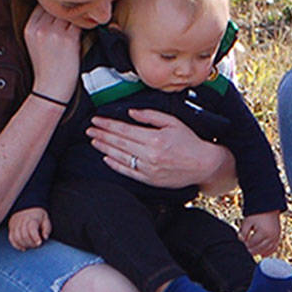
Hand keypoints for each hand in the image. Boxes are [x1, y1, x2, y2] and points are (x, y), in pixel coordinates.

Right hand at [8, 207, 49, 250]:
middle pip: (24, 235)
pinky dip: (17, 245)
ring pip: (16, 237)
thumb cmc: (39, 218)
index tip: (39, 243)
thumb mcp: (46, 220)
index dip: (35, 237)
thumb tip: (45, 237)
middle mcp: (21, 220)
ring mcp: (15, 224)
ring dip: (24, 245)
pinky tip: (23, 248)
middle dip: (30, 243)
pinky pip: (11, 238)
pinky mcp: (11, 228)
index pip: (31, 228)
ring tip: (30, 246)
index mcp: (32, 218)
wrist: (28, 209)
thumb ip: (47, 229)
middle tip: (36, 246)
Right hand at [22, 6, 80, 100]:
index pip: (44, 4)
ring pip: (70, 13)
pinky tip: (91, 27)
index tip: (66, 9)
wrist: (51, 88)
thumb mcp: (35, 44)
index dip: (56, 5)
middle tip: (80, 10)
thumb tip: (60, 10)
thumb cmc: (47, 68)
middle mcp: (40, 27)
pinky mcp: (68, 39)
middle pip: (58, 7)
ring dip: (79, 15)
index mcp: (30, 27)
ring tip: (86, 19)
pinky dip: (87, 24)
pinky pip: (80, 23)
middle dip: (69, 9)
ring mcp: (54, 32)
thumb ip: (43, 26)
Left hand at [87, 108, 234, 189]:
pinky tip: (106, 157)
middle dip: (102, 135)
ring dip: (104, 148)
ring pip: (120, 157)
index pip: (124, 130)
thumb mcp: (173, 122)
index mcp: (155, 138)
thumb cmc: (190, 141)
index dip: (108, 124)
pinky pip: (127, 171)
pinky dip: (114, 164)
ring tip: (93, 141)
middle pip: (119, 143)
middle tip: (89, 129)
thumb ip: (151, 116)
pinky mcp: (149, 179)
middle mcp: (150, 154)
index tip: (97, 120)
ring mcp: (148, 168)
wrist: (203, 164)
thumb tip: (131, 112)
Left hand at [239, 211, 281, 256]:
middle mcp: (271, 236)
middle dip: (251, 250)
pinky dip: (268, 252)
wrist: (269, 207)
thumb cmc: (257, 214)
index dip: (245, 245)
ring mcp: (276, 238)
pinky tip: (262, 254)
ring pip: (267, 250)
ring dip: (258, 252)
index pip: (252, 244)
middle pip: (259, 249)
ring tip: (252, 251)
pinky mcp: (278, 237)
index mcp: (263, 232)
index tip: (241, 245)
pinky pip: (274, 249)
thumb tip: (241, 241)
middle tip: (245, 249)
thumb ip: (243, 232)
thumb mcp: (248, 221)